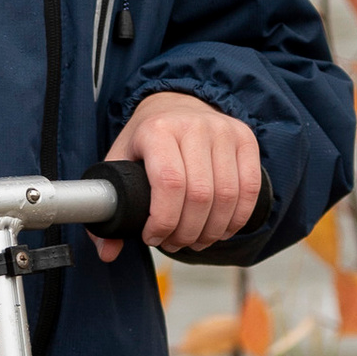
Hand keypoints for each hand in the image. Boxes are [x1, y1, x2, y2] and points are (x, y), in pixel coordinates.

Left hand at [94, 89, 261, 262]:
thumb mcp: (119, 162)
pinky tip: (221, 230)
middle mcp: (193, 126)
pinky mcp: (245, 139)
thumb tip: (107, 252)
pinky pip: (250, 188)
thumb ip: (109, 205)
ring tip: (195, 240)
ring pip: (227, 196)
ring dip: (212, 231)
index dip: (164, 221)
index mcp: (157, 130)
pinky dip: (237, 218)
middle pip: (200, 195)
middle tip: (174, 244)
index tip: (153, 236)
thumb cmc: (147, 138)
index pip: (169, 184)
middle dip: (187, 232)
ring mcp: (224, 131)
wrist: (177, 103)